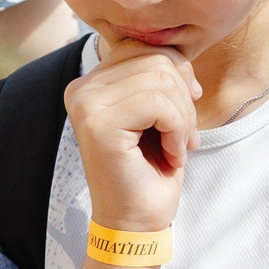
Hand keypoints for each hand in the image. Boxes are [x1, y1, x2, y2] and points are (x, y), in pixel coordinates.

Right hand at [65, 40, 198, 234]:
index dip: (177, 72)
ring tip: (177, 146)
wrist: (138, 222)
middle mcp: (81, 87)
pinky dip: (178, 130)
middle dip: (184, 98)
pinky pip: (159, 103)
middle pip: (157, 59)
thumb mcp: (160, 112)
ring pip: (161, 79)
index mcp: (92, 81)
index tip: (187, 108)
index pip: (144, 46)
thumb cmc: (151, 171)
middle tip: (184, 136)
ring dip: (183, 118)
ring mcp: (85, 104)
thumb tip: (179, 50)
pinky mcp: (98, 124)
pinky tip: (171, 154)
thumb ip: (159, 76)